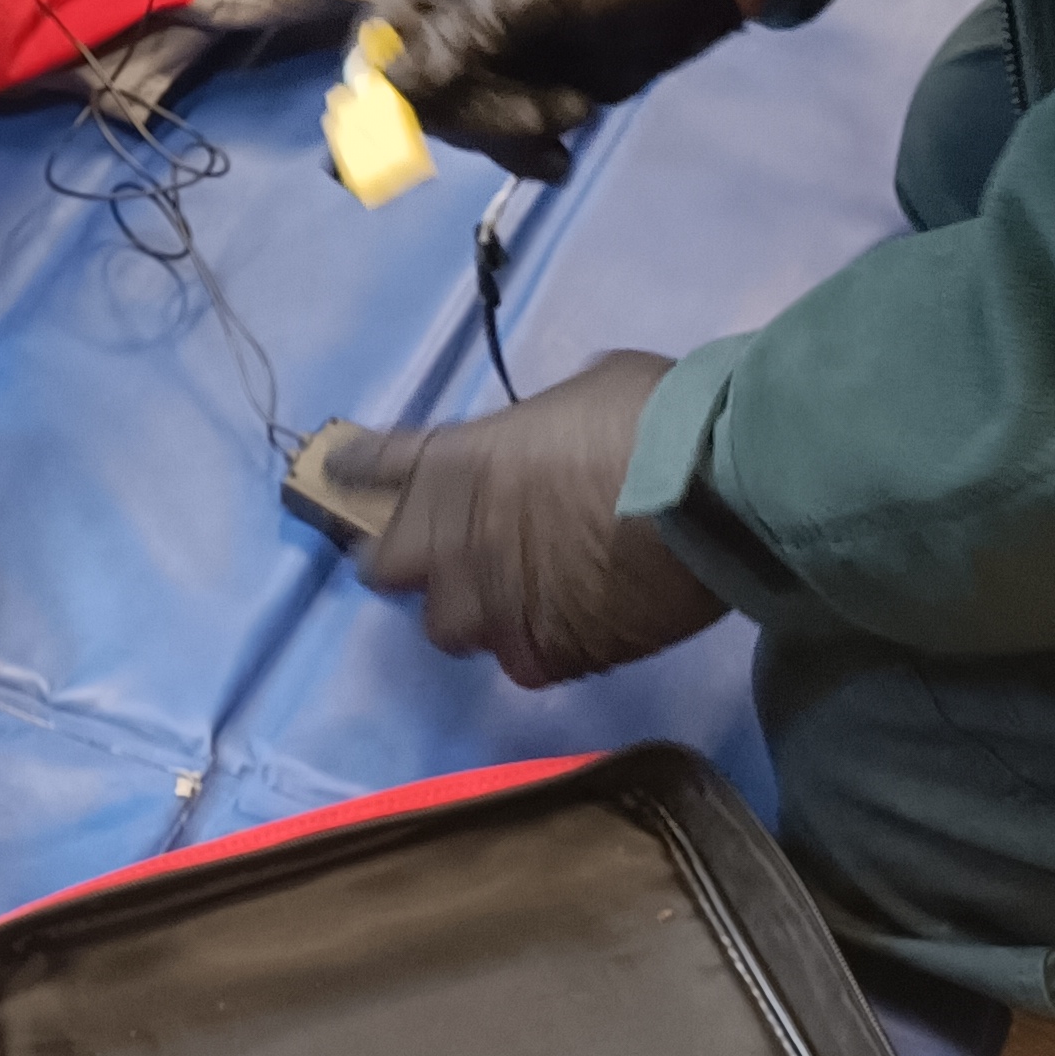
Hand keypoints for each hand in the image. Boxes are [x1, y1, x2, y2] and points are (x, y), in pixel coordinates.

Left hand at [324, 354, 722, 680]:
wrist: (713, 490)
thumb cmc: (652, 415)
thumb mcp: (581, 393)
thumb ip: (542, 427)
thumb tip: (556, 439)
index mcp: (457, 460)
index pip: (375, 465)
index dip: (355, 469)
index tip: (341, 471)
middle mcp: (456, 539)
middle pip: (384, 567)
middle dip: (400, 560)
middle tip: (432, 555)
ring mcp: (497, 604)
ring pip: (445, 629)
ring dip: (465, 611)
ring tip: (500, 600)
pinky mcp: (549, 652)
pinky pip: (519, 662)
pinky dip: (535, 646)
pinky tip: (565, 630)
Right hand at [377, 0, 745, 180]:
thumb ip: (465, 33)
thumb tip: (390, 88)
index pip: (379, 38)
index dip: (380, 87)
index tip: (404, 130)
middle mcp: (459, 21)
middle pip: (420, 94)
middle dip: (476, 114)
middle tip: (542, 115)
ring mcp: (498, 61)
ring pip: (465, 123)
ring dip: (512, 134)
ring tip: (572, 113)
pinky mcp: (534, 93)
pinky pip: (507, 139)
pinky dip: (530, 153)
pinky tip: (561, 160)